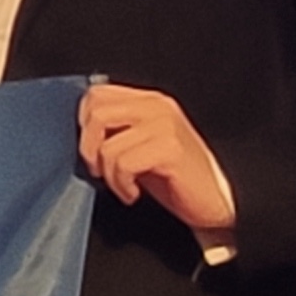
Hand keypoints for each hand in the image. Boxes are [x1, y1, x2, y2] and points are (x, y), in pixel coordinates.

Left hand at [75, 77, 239, 239]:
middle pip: (96, 112)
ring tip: (125, 186)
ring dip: (109, 175)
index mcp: (149, 100)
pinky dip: (122, 186)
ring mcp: (165, 125)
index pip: (96, 93)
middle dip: (89, 149)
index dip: (83, 124)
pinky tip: (135, 194)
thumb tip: (80, 130)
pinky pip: (124, 164)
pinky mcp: (170, 149)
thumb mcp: (141, 144)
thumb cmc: (176, 178)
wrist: (216, 202)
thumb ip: (117, 129)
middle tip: (102, 171)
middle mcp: (158, 106)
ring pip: (107, 145)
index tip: (93, 150)